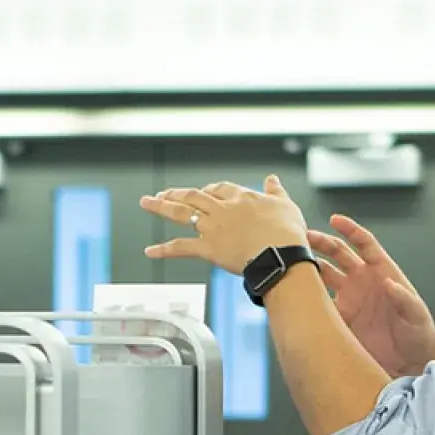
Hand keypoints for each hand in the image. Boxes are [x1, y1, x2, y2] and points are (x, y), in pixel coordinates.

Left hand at [140, 176, 308, 274]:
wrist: (281, 255)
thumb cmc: (288, 234)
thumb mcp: (286, 205)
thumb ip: (276, 191)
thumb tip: (272, 178)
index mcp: (242, 197)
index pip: (220, 188)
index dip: (210, 190)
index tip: (205, 192)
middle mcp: (223, 209)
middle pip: (194, 195)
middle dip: (176, 193)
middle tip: (162, 193)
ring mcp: (213, 227)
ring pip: (182, 213)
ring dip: (161, 207)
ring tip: (147, 202)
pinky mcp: (208, 248)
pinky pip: (180, 247)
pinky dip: (163, 249)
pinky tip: (149, 251)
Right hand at [306, 216, 434, 377]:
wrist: (409, 361)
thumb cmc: (418, 332)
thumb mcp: (416, 314)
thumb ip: (404, 298)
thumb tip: (389, 283)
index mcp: (382, 271)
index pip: (364, 244)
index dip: (350, 230)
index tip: (335, 220)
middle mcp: (362, 281)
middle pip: (337, 254)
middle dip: (320, 243)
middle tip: (302, 239)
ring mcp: (349, 298)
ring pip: (323, 275)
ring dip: (310, 268)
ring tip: (294, 265)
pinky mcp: (340, 319)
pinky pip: (320, 305)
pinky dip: (308, 300)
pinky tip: (297, 297)